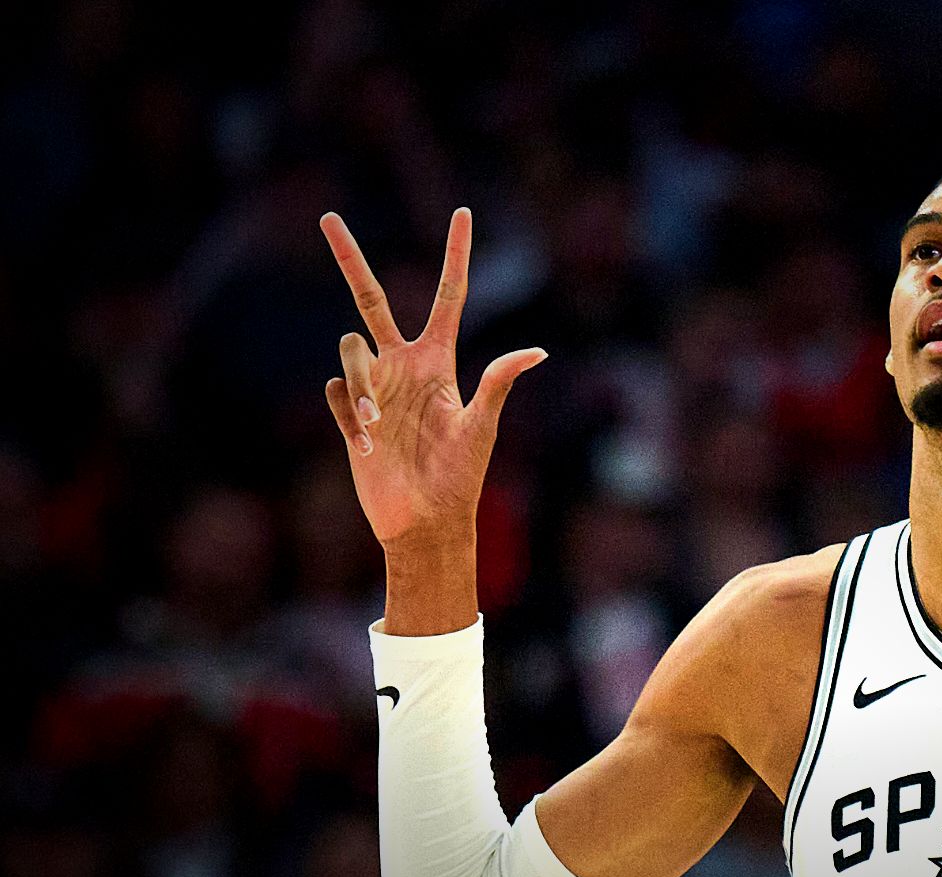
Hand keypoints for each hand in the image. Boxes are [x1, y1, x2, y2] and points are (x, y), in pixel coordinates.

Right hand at [320, 208, 546, 551]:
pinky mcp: (348, 414)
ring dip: (360, 383)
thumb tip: (537, 351)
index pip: (449, 296)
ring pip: (349, 350)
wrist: (424, 521)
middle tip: (327, 217)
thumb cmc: (460, 477)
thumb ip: (497, 383)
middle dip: (350, 258)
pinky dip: (346, 410)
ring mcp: (374, 388)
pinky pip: (334, 389)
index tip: (462, 214)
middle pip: (371, 299)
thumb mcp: (480, 427)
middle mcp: (403, 366)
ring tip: (377, 425)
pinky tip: (366, 441)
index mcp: (439, 361)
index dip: (456, 255)